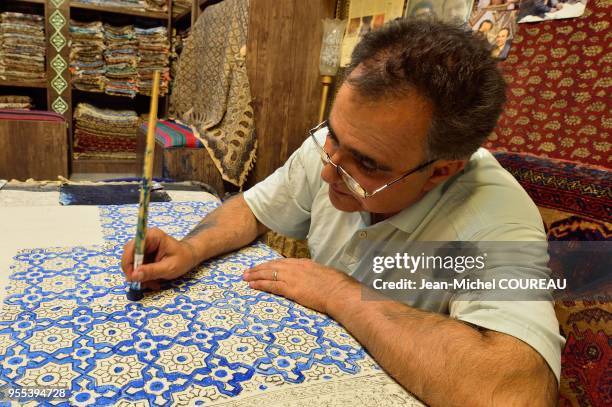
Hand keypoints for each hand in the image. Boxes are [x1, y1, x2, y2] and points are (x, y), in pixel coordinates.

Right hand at [121, 228, 196, 284]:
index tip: (132, 277)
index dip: (128, 263)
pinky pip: (137, 266)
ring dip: (139, 276)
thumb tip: (134, 276)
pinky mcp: (143, 254)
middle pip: (129, 255)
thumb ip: (152, 271)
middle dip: (134, 272)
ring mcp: (143, 247)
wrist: (189, 256)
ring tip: (153, 283)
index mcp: (152, 236)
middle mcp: (145, 239)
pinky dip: (143, 276)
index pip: (132, 247)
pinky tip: (153, 281)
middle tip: (141, 285)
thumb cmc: (183, 259)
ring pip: (132, 263)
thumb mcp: (169, 267)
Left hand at [242, 258, 358, 313]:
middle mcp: (296, 268)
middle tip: (247, 271)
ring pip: (268, 274)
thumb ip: (316, 276)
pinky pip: (271, 285)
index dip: (271, 264)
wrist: (340, 292)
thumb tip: (315, 280)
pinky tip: (252, 285)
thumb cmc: (338, 286)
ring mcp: (292, 277)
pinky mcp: (290, 289)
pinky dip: (260, 285)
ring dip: (255, 275)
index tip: (263, 266)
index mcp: (305, 263)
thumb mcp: (326, 275)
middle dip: (259, 268)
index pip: (283, 262)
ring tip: (245, 277)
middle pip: (272, 265)